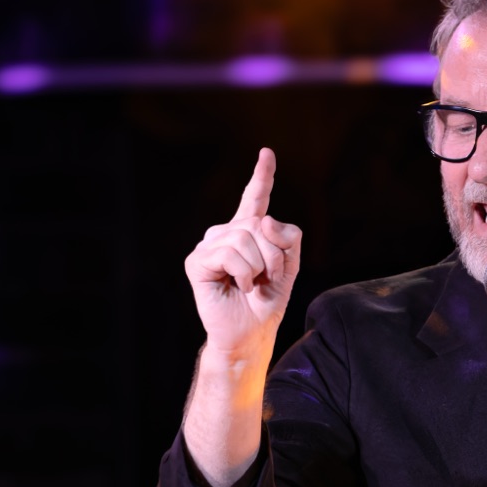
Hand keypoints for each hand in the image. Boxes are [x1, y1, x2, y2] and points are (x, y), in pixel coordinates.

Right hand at [183, 148, 302, 361]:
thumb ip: (288, 239)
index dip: (262, 176)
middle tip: (267, 279)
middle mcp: (225, 233)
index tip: (267, 152)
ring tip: (251, 285)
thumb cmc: (266, 302)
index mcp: (248, 233)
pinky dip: (243, 274)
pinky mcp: (196, 261)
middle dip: (275, 256)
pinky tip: (237, 286)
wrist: (250, 333)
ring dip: (259, 268)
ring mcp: (208, 245)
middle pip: (260, 225)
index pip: (255, 199)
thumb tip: (263, 220)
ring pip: (245, 239)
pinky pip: (230, 254)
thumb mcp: (290, 268)